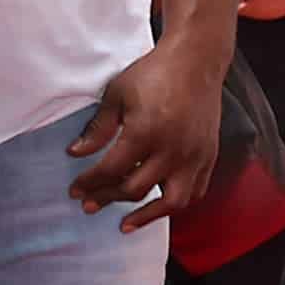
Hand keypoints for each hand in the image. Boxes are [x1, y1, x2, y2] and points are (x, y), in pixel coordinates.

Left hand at [67, 36, 226, 230]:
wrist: (195, 61)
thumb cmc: (155, 73)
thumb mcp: (117, 94)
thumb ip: (99, 128)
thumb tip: (77, 153)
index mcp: (145, 133)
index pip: (111, 170)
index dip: (89, 183)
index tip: (76, 190)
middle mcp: (172, 150)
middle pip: (135, 189)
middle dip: (108, 199)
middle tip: (90, 205)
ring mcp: (194, 156)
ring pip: (171, 202)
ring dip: (147, 216)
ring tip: (127, 223)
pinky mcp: (208, 156)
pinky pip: (195, 191)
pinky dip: (176, 203)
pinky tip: (160, 205)